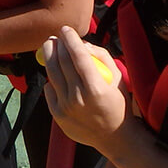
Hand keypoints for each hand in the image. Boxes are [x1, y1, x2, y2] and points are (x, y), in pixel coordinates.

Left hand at [38, 26, 127, 153]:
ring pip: (52, 74)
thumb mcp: (119, 78)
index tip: (65, 29)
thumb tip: (82, 44)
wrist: (114, 137)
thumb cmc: (118, 103)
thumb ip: (102, 57)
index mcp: (96, 88)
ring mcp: (66, 107)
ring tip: (51, 49)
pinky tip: (58, 77)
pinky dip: (52, 80)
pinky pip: (50, 90)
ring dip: (49, 57)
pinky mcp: (58, 115)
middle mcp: (78, 98)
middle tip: (55, 37)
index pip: (78, 56)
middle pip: (61, 63)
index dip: (70, 39)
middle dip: (56, 45)